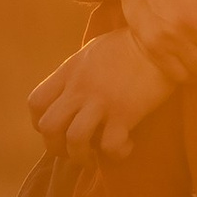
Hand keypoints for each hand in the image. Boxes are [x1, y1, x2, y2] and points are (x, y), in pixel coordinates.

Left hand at [28, 29, 175, 159]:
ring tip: (95, 157)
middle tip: (73, 151)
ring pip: (74, 140)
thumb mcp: (93, 51)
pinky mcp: (125, 112)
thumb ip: (79, 72)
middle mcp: (80, 88)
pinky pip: (110, 145)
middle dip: (56, 147)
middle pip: (48, 127)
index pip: (36, 103)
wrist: (160, 39)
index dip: (39, 122)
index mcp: (69, 72)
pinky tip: (128, 146)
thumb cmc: (130, 43)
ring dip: (82, 156)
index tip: (57, 129)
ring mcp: (101, 101)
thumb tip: (74, 89)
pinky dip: (117, 153)